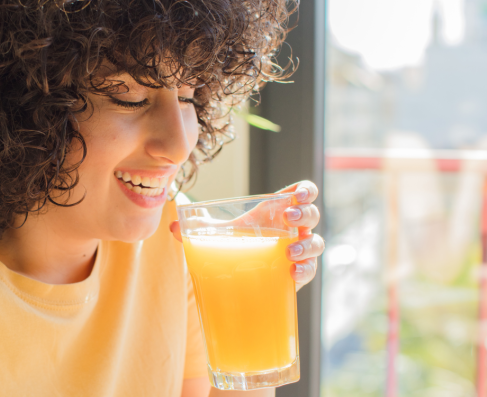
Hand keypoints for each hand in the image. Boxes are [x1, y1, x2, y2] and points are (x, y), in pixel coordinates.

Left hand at [170, 180, 324, 291]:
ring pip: (316, 243)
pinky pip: (310, 269)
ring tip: (290, 251)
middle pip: (312, 215)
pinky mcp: (298, 273)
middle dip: (305, 213)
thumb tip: (170, 226)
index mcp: (278, 212)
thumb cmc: (238, 246)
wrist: (243, 276)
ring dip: (307, 245)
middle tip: (290, 217)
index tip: (299, 193)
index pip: (303, 194)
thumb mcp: (220, 235)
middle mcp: (293, 230)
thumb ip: (196, 229)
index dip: (307, 190)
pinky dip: (305, 270)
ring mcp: (299, 251)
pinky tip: (292, 272)